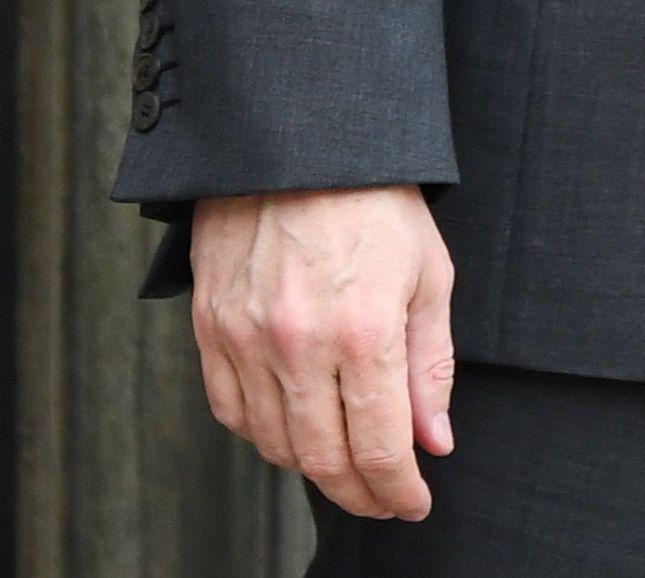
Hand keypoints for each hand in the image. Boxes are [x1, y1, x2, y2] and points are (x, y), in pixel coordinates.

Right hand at [189, 184, 457, 520]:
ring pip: (274, 443)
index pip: (379, 446)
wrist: (297, 140)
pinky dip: (263, 434)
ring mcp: (245, 338)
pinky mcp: (210, 327)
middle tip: (383, 499)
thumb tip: (434, 441)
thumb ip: (430, 365)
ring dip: (313, 467)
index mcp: (363, 330)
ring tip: (346, 463)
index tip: (412, 504)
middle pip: (323, 459)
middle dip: (359, 493)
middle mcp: (297, 343)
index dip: (398, 490)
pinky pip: (230, 411)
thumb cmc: (376, 198)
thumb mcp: (429, 274)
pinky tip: (293, 427)